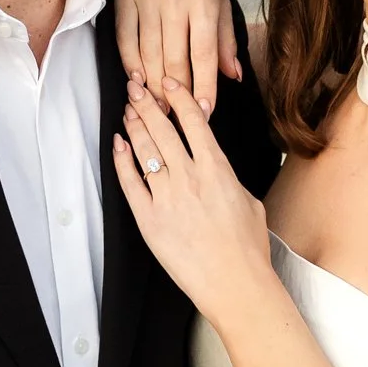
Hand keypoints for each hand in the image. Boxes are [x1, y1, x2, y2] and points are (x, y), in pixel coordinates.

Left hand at [113, 77, 270, 322]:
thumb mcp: (249, 200)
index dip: (178, 96)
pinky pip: (130, 183)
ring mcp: (167, 198)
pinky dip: (122, 161)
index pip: (194, 120)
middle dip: (147, 102)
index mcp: (217, 169)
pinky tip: (118, 145)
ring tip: (128, 109)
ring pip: (144, 150)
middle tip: (136, 86)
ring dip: (134, 125)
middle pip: (163, 128)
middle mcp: (189, 177)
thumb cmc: (247, 248)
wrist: (234, 284)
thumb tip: (216, 167)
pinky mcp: (149, 219)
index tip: (168, 82)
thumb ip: (228, 177)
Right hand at [114, 0, 239, 116]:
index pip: (204, 54)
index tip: (205, 113)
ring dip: (153, 85)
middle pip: (174, 60)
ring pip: (148, 54)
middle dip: (176, 95)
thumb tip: (233, 76)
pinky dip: (130, 63)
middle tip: (178, 118)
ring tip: (159, 107)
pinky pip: (125, 38)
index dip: (204, 88)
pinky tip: (137, 79)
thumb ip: (224, 37)